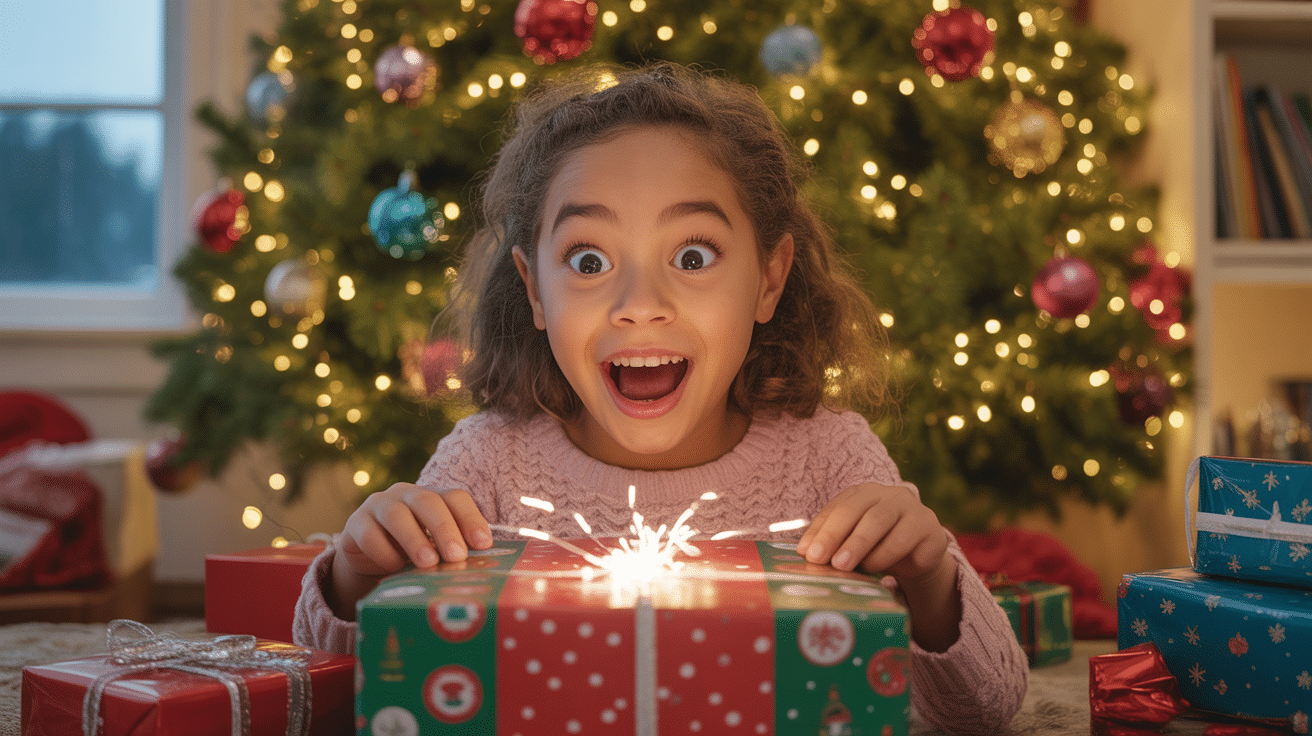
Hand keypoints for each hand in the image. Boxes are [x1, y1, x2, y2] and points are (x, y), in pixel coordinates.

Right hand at [328, 483, 491, 619]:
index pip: (455, 498)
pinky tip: (394, 569)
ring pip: (396, 515)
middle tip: (456, 556)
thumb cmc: (411, 554)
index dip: (471, 519)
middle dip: (444, 528)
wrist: (368, 560)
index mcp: (433, 497)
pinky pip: (369, 534)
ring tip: (428, 563)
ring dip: (414, 539)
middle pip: (428, 501)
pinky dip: (383, 553)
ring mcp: (378, 505)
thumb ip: (453, 551)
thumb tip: (483, 568)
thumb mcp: (435, 550)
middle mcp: (406, 494)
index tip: (484, 545)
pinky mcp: (355, 523)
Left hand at [796, 481, 960, 650]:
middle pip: (858, 511)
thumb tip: (806, 553)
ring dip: (860, 546)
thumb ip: (835, 543)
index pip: (839, 508)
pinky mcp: (929, 528)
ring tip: (844, 566)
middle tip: (822, 560)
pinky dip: (886, 555)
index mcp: (864, 493)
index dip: (821, 530)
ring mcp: (910, 508)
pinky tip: (876, 569)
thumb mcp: (855, 543)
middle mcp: (888, 495)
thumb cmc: (879, 546)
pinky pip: (905, 540)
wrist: (920, 555)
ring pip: (881, 522)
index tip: (806, 553)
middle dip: (837, 536)